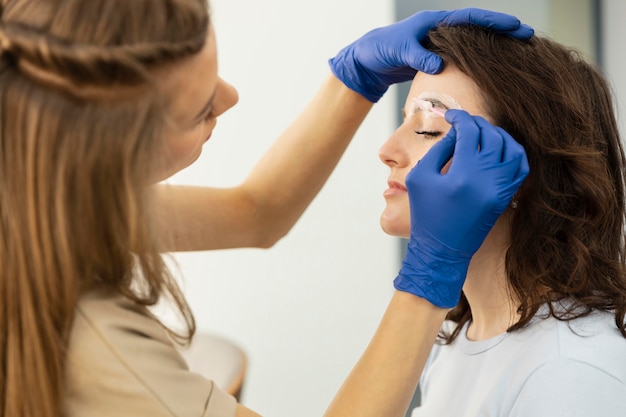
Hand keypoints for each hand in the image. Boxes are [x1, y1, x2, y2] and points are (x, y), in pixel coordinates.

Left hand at [329, 8, 533, 101]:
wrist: (367, 61)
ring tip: (516, 54)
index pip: (470, 18)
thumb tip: (440, 65)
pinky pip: (461, 58)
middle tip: (528, 37)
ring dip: (492, 48)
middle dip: (502, 32)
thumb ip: (418, 56)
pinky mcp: (435, 59)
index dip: (493, 22)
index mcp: (434, 22)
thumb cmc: (380, 50)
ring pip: (472, 44)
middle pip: (477, 28)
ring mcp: (438, 45)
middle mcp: (439, 30)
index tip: (515, 26)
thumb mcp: (398, 51)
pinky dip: (476, 62)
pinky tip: (490, 70)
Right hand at [393, 110, 528, 307]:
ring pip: (511, 148)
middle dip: (477, 124)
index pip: (469, 132)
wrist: (441, 249)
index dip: (460, 118)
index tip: (451, 116)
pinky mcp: (506, 197)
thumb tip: (457, 132)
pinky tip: (499, 149)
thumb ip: (439, 150)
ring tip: (482, 134)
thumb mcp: (421, 177)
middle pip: (491, 136)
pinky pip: (520, 167)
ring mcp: (500, 189)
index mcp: (463, 174)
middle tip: (464, 124)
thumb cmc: (425, 213)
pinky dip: (513, 152)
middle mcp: (487, 179)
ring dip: (497, 135)